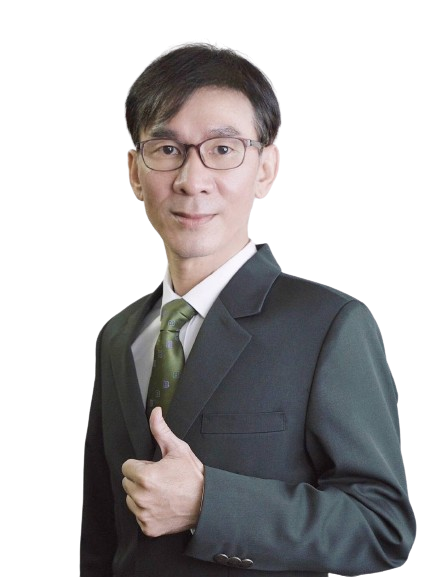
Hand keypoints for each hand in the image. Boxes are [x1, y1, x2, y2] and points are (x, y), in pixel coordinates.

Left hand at [122, 407, 204, 536]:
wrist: (207, 503)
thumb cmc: (192, 476)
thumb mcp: (178, 449)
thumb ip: (161, 431)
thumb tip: (155, 413)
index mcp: (145, 477)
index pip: (127, 467)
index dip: (141, 465)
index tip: (154, 468)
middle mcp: (141, 497)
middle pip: (127, 483)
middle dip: (140, 479)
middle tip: (160, 480)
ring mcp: (144, 514)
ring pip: (131, 500)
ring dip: (142, 495)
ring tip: (162, 492)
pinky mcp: (148, 528)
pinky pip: (139, 516)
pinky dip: (148, 512)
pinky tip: (163, 505)